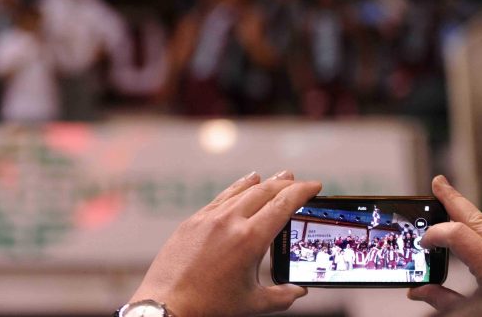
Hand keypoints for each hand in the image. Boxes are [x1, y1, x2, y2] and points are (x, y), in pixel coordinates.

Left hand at [129, 171, 321, 316]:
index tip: (315, 185)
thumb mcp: (252, 303)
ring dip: (263, 182)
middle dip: (286, 184)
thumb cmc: (209, 306)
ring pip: (242, 190)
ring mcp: (210, 217)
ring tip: (277, 177)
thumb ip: (281, 296)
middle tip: (300, 181)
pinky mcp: (194, 220)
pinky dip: (238, 187)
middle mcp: (230, 221)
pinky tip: (245, 183)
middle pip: (265, 191)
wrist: (166, 303)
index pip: (283, 204)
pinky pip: (222, 197)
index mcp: (250, 239)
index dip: (302, 191)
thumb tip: (298, 291)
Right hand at [408, 175, 481, 310]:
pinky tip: (477, 240)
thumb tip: (419, 291)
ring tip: (451, 208)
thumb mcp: (478, 313)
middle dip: (454, 199)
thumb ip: (445, 300)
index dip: (435, 233)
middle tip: (439, 183)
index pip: (458, 235)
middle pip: (477, 217)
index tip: (424, 241)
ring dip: (470, 221)